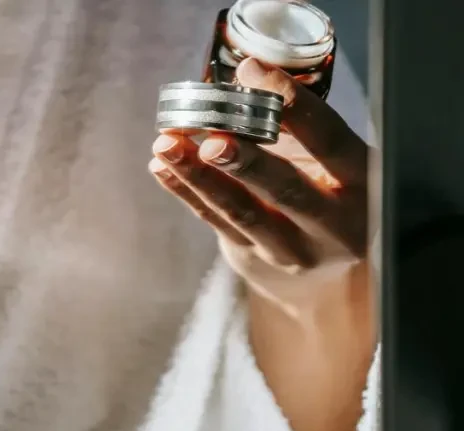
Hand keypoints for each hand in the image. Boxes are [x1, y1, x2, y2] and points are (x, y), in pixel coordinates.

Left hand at [150, 58, 370, 307]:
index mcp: (362, 182)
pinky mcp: (253, 258)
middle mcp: (333, 223)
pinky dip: (185, 192)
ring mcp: (292, 248)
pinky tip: (162, 166)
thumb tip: (246, 76)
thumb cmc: (325, 186)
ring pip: (241, 212)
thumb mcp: (330, 156)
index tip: (252, 73)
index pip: (329, 140)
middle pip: (286, 189)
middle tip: (212, 141)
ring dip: (199, 176)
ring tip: (168, 145)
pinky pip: (215, 221)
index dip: (293, 106)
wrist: (325, 263)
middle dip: (246, 163)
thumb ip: (297, 124)